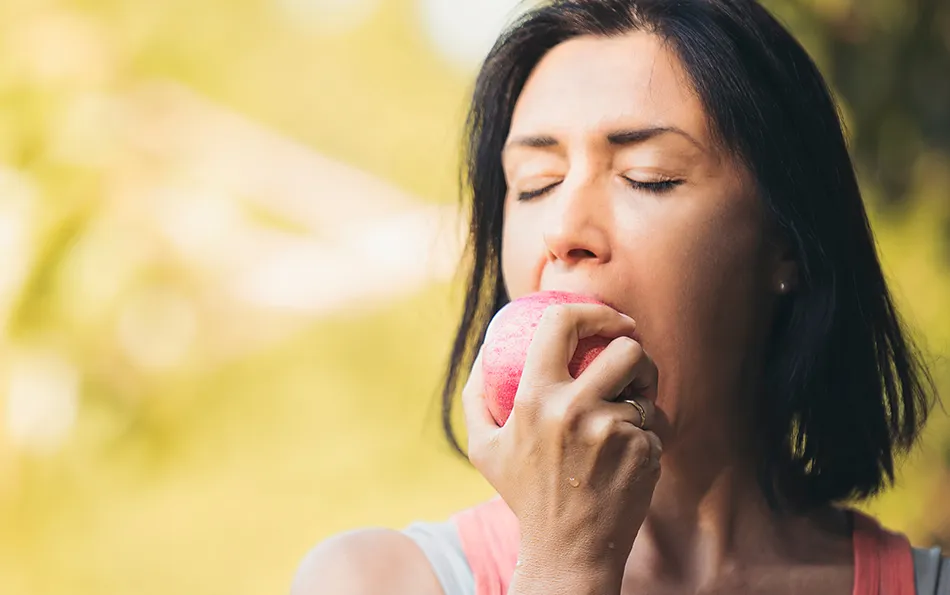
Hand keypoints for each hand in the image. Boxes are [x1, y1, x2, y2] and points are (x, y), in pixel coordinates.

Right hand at [462, 303, 661, 575]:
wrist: (567, 551)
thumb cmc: (524, 494)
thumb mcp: (483, 447)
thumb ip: (477, 394)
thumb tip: (486, 346)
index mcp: (534, 399)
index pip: (561, 325)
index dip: (590, 309)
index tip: (607, 318)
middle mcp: (574, 410)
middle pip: (626, 348)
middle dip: (634, 348)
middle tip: (630, 361)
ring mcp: (613, 432)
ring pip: (645, 390)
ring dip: (642, 397)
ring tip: (627, 415)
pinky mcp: (643, 453)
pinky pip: (654, 427)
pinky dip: (645, 437)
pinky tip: (626, 461)